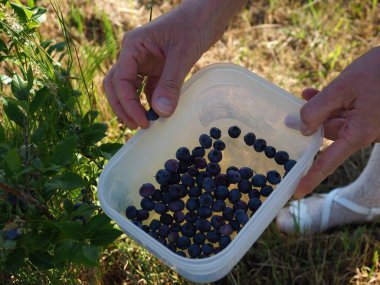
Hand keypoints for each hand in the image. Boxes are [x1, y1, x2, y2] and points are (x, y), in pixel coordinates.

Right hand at [103, 1, 245, 128]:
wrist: (208, 15)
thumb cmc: (194, 25)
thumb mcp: (182, 55)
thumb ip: (170, 84)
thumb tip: (161, 112)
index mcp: (133, 46)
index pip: (120, 80)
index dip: (128, 104)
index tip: (143, 121)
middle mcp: (134, 55)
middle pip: (116, 85)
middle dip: (123, 107)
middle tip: (138, 126)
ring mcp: (144, 62)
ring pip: (129, 89)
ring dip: (134, 106)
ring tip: (146, 124)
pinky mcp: (156, 69)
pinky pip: (147, 89)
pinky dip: (149, 102)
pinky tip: (158, 113)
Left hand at [294, 47, 379, 197]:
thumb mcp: (343, 89)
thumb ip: (318, 109)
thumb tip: (303, 129)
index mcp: (357, 134)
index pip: (328, 162)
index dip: (311, 177)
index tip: (297, 193)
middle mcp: (361, 132)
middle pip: (327, 135)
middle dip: (311, 122)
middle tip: (292, 113)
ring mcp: (365, 122)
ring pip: (333, 121)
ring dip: (318, 109)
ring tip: (306, 93)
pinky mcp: (367, 112)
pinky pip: (343, 112)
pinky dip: (329, 103)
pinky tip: (314, 92)